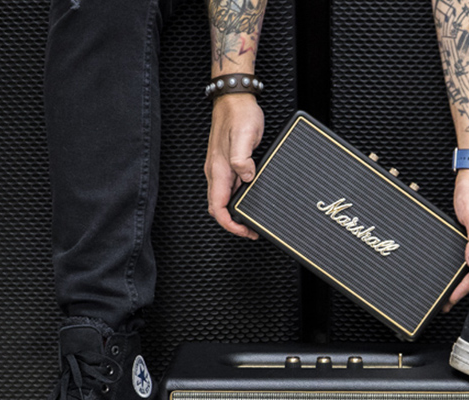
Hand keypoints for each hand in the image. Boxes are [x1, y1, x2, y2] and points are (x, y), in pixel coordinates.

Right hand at [204, 94, 262, 239]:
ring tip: (252, 219)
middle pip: (219, 208)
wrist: (234, 99)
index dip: (230, 225)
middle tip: (251, 231)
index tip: (244, 231)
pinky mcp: (227, 163)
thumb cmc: (239, 114)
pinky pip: (230, 188)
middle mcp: (216, 172)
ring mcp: (221, 168)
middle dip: (233, 223)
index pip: (217, 207)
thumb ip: (242, 159)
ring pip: (224, 199)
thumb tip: (246, 178)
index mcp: (218, 170)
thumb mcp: (244, 136)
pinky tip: (250, 197)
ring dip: (236, 212)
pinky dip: (238, 199)